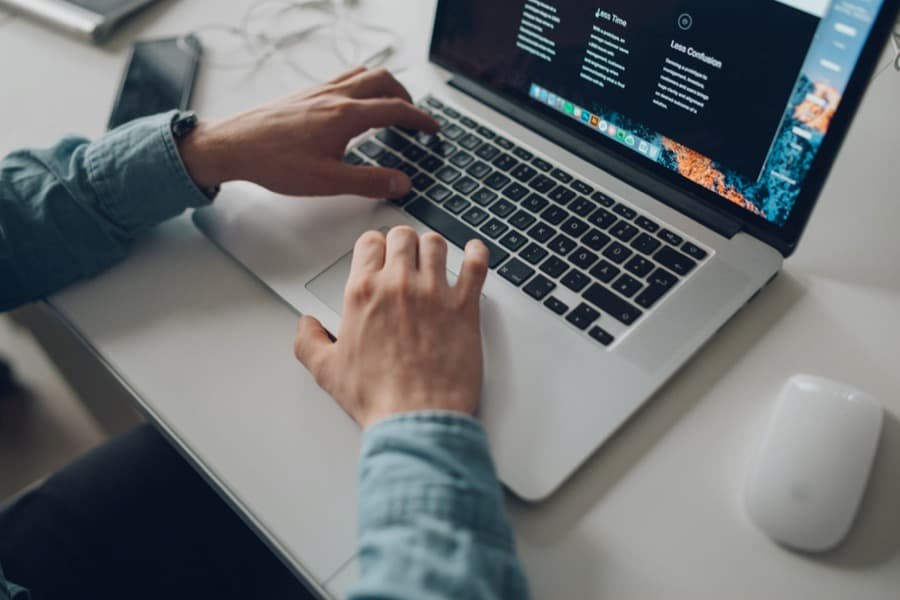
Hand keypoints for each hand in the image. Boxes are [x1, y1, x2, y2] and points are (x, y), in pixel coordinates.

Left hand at [178, 67, 438, 198]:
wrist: (232, 145)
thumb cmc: (273, 162)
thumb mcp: (327, 181)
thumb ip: (369, 182)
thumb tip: (401, 182)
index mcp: (345, 115)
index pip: (395, 109)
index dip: (420, 119)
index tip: (433, 128)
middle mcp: (334, 96)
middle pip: (383, 80)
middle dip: (406, 95)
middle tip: (415, 116)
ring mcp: (319, 91)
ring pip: (363, 74)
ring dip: (385, 85)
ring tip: (391, 104)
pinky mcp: (305, 94)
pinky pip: (343, 78)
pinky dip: (361, 85)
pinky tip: (354, 105)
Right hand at [293, 227, 488, 428]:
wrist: (416, 418)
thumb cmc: (378, 397)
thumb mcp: (327, 371)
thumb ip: (309, 341)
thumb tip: (306, 326)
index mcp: (364, 293)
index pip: (369, 243)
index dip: (374, 246)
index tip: (378, 253)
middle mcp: (399, 285)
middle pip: (403, 237)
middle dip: (402, 242)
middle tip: (405, 254)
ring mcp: (434, 293)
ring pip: (435, 244)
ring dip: (433, 247)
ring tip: (433, 256)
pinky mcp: (465, 307)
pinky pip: (475, 265)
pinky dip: (476, 253)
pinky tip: (473, 252)